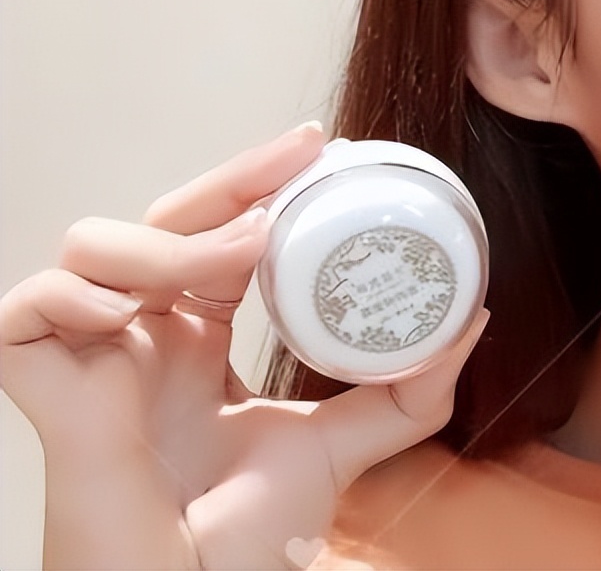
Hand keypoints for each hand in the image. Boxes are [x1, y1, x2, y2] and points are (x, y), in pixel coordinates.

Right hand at [0, 123, 487, 570]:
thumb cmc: (238, 537)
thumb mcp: (335, 448)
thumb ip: (404, 394)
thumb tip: (475, 321)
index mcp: (197, 341)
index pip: (218, 237)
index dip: (258, 189)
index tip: (320, 150)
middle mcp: (143, 335)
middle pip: (167, 220)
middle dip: (232, 176)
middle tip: (305, 149)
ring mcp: (90, 355)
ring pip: (96, 243)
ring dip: (174, 241)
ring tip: (244, 254)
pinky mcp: (42, 385)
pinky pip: (29, 306)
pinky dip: (73, 292)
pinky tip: (128, 313)